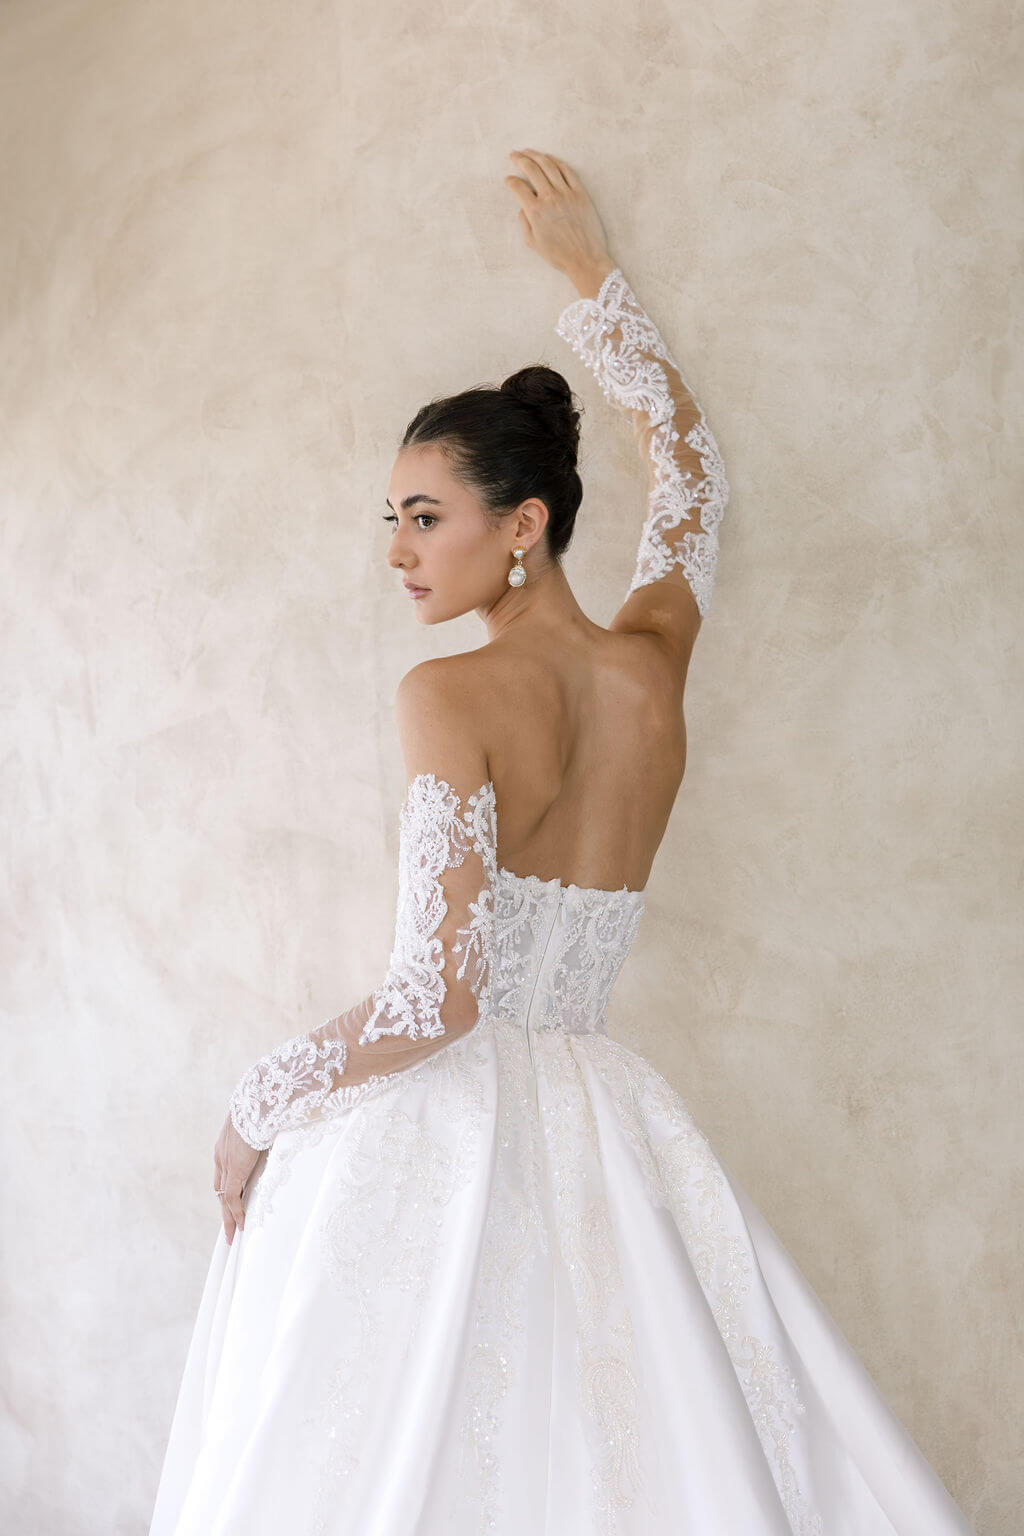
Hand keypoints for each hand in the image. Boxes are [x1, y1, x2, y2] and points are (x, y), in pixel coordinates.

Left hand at [213, 1112, 259, 1244]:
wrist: (258, 1101)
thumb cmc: (265, 1105)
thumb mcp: (262, 1123)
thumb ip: (267, 1132)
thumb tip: (282, 1132)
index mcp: (226, 1143)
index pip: (224, 1173)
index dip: (228, 1188)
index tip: (234, 1201)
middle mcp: (221, 1155)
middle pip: (220, 1188)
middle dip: (225, 1207)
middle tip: (229, 1225)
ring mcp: (226, 1164)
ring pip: (224, 1198)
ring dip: (228, 1217)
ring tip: (233, 1234)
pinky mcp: (233, 1170)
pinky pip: (231, 1198)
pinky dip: (235, 1213)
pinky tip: (240, 1225)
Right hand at [503, 149, 614, 288]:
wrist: (585, 259)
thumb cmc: (558, 255)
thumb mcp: (533, 243)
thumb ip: (524, 222)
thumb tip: (522, 206)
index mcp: (535, 211)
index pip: (518, 187)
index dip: (510, 181)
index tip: (508, 179)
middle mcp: (550, 198)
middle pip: (532, 169)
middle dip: (520, 159)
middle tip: (513, 154)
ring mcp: (566, 193)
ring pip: (549, 165)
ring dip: (536, 155)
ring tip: (528, 151)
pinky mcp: (580, 193)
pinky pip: (567, 171)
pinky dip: (556, 162)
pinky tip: (549, 158)